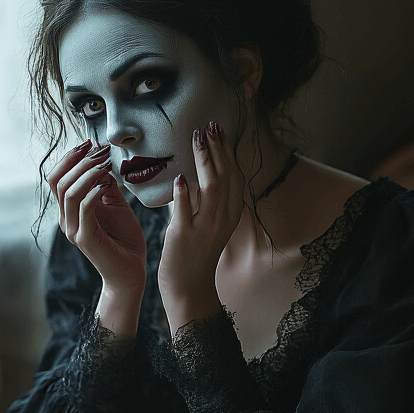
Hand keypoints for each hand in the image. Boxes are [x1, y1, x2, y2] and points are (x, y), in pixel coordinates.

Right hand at [47, 140, 147, 304]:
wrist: (130, 271)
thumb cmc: (124, 239)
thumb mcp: (115, 204)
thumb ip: (105, 185)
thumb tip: (102, 162)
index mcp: (69, 210)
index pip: (58, 178)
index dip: (71, 157)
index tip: (91, 143)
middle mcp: (66, 219)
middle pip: (57, 181)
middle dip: (77, 160)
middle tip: (98, 149)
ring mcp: (73, 229)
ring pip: (68, 192)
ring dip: (87, 172)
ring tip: (104, 162)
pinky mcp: (85, 238)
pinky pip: (83, 208)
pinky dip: (93, 191)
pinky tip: (106, 183)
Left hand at [158, 121, 244, 334]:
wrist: (189, 286)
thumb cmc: (196, 252)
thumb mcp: (211, 224)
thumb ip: (210, 200)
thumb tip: (203, 169)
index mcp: (231, 214)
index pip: (234, 176)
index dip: (227, 152)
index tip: (218, 130)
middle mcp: (222, 219)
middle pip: (226, 177)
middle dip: (217, 149)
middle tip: (208, 126)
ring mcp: (205, 228)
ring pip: (211, 188)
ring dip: (205, 161)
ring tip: (197, 139)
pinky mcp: (185, 237)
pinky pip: (186, 211)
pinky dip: (184, 194)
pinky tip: (180, 178)